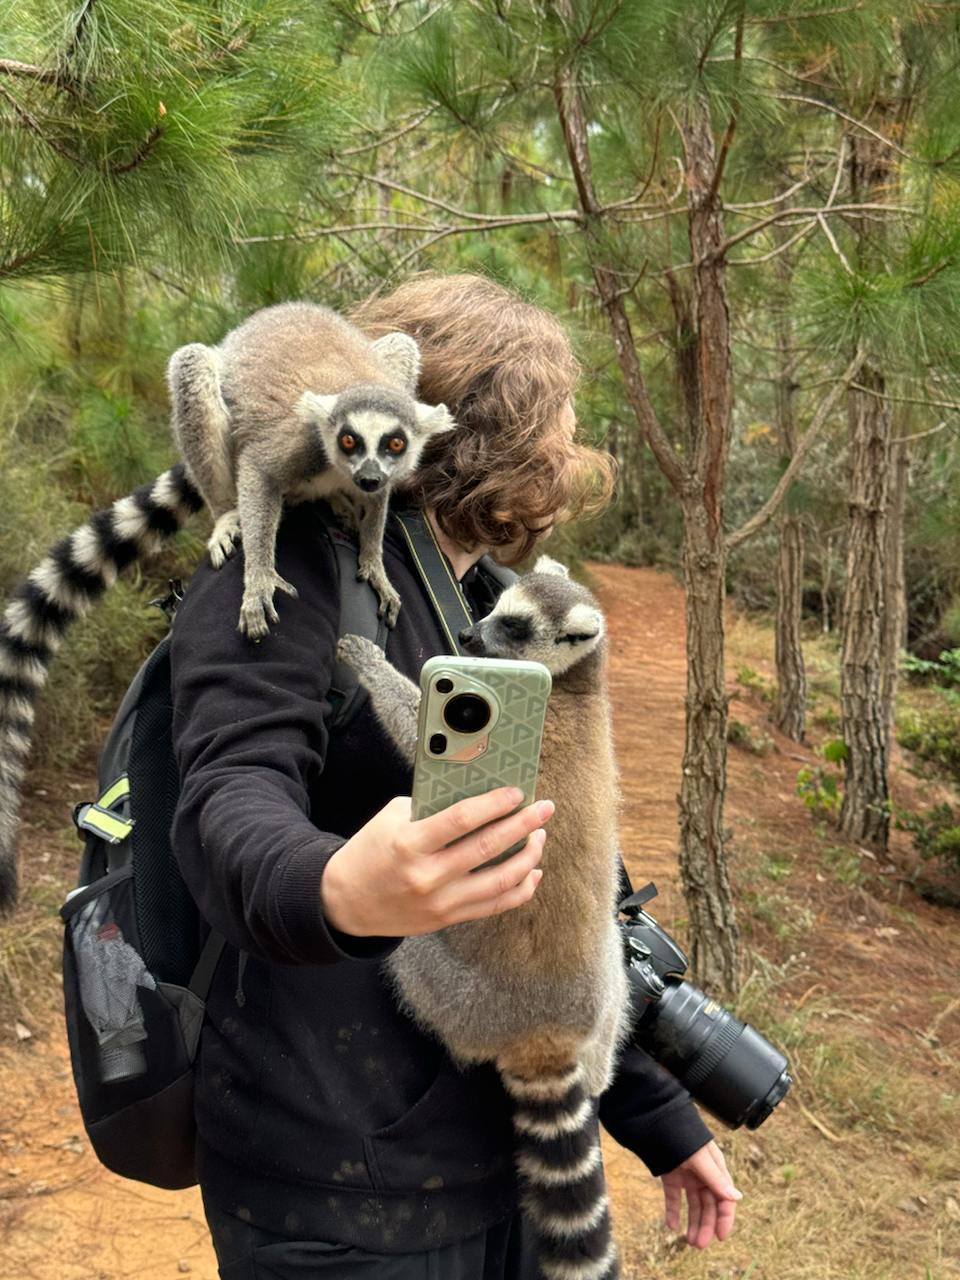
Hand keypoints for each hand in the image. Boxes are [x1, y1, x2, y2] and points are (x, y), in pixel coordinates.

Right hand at [321, 786, 551, 937]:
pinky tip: (532, 870)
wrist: (345, 900)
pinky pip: (496, 906)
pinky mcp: (448, 918)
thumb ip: (433, 808)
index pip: (462, 819)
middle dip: (524, 825)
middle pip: (489, 848)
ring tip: (539, 836)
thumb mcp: (394, 819)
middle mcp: (428, 876)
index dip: (495, 804)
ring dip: (528, 856)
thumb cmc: (372, 849)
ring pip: (501, 881)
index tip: (518, 792)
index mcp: (410, 843)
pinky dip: (520, 888)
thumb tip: (480, 795)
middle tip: (545, 808)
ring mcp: (440, 902)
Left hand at [660, 1140, 741, 1247]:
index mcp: (716, 1168)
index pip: (724, 1197)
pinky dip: (673, 1211)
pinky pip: (673, 1197)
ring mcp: (687, 1174)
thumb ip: (715, 1178)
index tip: (721, 1237)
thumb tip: (737, 1197)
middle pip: (708, 1204)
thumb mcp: (699, 1157)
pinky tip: (671, 1226)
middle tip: (698, 1244)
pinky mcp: (670, 1174)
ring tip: (689, 1241)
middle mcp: (703, 1173)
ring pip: (692, 1203)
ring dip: (692, 1221)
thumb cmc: (681, 1133)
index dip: (724, 1218)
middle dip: (705, 1224)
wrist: (655, 1118)